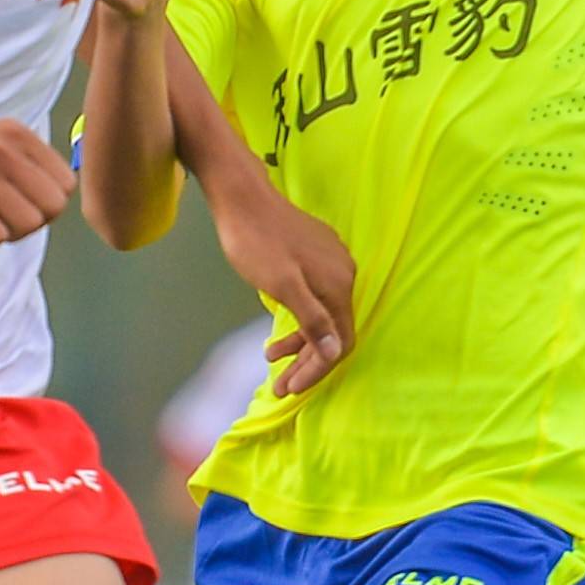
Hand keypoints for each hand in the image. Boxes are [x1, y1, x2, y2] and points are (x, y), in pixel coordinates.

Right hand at [0, 118, 75, 246]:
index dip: (48, 202)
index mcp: (17, 135)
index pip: (66, 184)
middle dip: (35, 221)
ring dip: (11, 232)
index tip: (22, 201)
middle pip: (53, 207)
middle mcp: (1, 150)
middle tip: (7, 217)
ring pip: (28, 224)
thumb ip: (33, 165)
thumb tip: (62, 200)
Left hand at [206, 176, 356, 395]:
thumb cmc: (256, 241)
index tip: (291, 388)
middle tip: (279, 386)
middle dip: (306, 362)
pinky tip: (278, 327)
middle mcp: (343, 273)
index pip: (339, 341)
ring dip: (299, 342)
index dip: (317, 369)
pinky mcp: (316, 254)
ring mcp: (330, 262)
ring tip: (271, 357)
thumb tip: (336, 351)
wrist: (242, 196)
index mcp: (338, 283)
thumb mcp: (282, 285)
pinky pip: (314, 297)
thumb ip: (311, 318)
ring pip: (321, 314)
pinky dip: (298, 318)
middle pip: (332, 331)